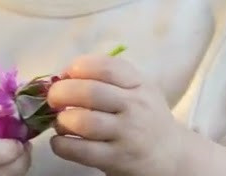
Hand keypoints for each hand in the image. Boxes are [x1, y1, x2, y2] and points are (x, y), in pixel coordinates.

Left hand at [46, 54, 188, 175]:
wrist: (172, 156)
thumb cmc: (146, 117)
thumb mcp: (139, 89)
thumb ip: (108, 77)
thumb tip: (63, 75)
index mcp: (139, 84)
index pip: (105, 67)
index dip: (78, 67)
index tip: (66, 74)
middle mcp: (135, 107)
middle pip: (90, 93)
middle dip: (62, 92)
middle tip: (53, 98)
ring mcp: (127, 135)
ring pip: (84, 122)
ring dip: (62, 120)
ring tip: (60, 121)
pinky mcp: (117, 160)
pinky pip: (81, 151)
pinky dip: (62, 145)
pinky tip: (60, 142)